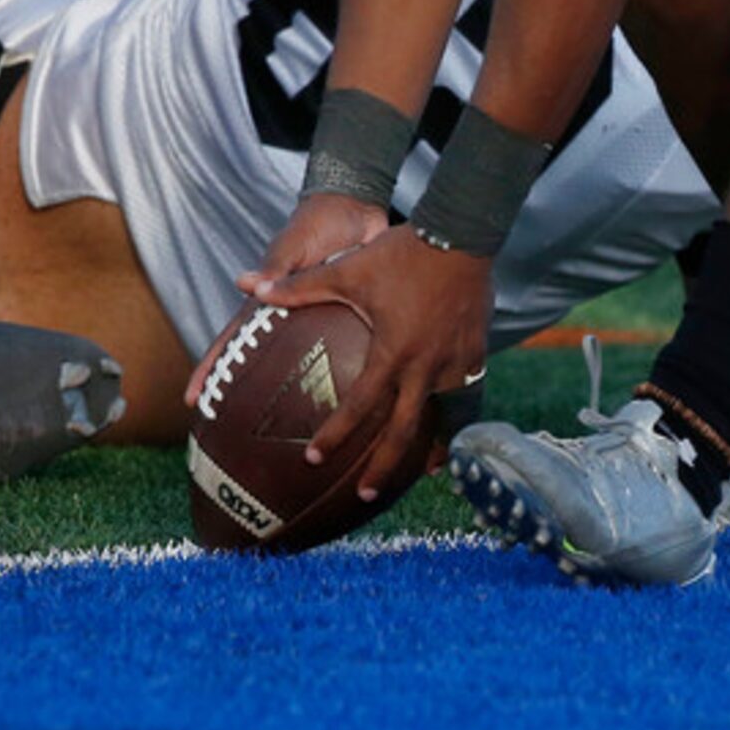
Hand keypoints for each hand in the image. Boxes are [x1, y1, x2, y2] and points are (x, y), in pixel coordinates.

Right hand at [184, 192, 391, 409]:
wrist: (356, 210)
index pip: (233, 340)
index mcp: (267, 300)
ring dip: (289, 396)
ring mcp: (313, 322)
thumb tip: (244, 285)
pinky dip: (340, 382)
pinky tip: (351, 411)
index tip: (192, 399)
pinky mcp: (345, 321)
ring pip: (296, 367)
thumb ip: (276, 269)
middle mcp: (287, 317)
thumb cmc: (317, 223)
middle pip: (258, 363)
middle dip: (240, 394)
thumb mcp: (295, 246)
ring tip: (290, 436)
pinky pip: (338, 357)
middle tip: (229, 430)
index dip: (212, 368)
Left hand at [255, 224, 493, 501]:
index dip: (335, 435)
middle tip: (365, 495)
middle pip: (405, 433)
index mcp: (392, 353)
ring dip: (426, 446)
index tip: (313, 459)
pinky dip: (454, 415)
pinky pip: (465, 395)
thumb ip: (301, 286)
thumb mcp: (347, 270)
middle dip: (384, 469)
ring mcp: (457, 364)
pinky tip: (446, 426)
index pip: (359, 406)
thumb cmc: (400, 253)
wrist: (461, 234)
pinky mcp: (477, 354)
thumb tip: (252, 288)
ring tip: (416, 470)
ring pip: (441, 418)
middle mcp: (426, 368)